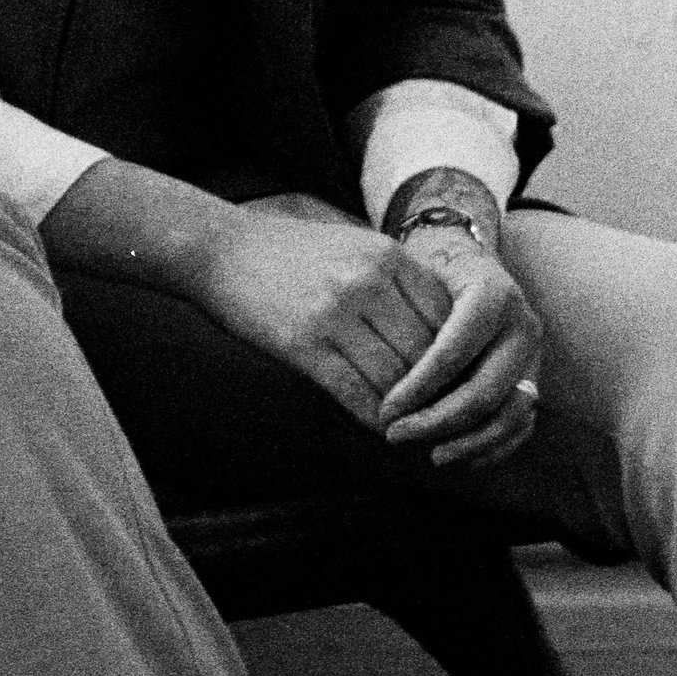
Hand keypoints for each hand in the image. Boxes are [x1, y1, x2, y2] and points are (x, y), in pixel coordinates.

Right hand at [193, 198, 454, 437]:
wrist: (219, 250)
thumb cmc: (289, 253)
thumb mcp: (353, 247)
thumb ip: (397, 281)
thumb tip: (443, 330)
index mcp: (386, 255)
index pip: (446, 317)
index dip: (456, 356)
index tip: (457, 381)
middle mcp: (367, 282)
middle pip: (426, 352)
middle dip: (438, 389)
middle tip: (446, 415)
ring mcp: (335, 313)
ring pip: (396, 379)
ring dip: (409, 411)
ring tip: (417, 428)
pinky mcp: (305, 345)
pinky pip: (356, 394)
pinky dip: (375, 419)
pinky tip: (381, 428)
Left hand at [378, 237, 544, 468]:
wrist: (467, 255)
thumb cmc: (431, 267)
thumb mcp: (417, 274)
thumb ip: (406, 318)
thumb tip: (378, 378)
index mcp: (493, 295)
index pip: (454, 352)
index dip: (418, 387)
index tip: (385, 409)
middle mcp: (522, 326)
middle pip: (484, 390)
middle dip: (438, 421)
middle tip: (397, 435)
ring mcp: (535, 355)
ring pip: (510, 415)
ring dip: (469, 442)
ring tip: (431, 455)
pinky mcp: (536, 377)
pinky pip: (523, 424)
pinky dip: (495, 446)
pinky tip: (461, 458)